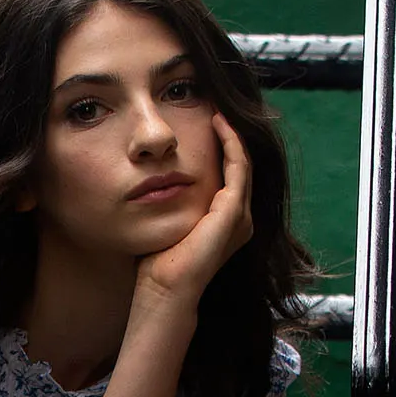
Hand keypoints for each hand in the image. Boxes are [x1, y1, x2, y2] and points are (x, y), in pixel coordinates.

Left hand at [135, 116, 253, 311]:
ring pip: (242, 162)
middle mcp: (240, 219)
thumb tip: (153, 183)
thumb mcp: (169, 222)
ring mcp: (240, 215)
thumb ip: (171, 203)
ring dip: (231, 135)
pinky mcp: (234, 211)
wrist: (165, 288)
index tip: (206, 122)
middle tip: (216, 107)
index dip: (222, 148)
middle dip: (230, 137)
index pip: (230, 176)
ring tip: (218, 111)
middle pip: (241, 166)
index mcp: (227, 222)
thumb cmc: (159, 263)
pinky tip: (217, 124)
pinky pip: (237, 167)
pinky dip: (230, 143)